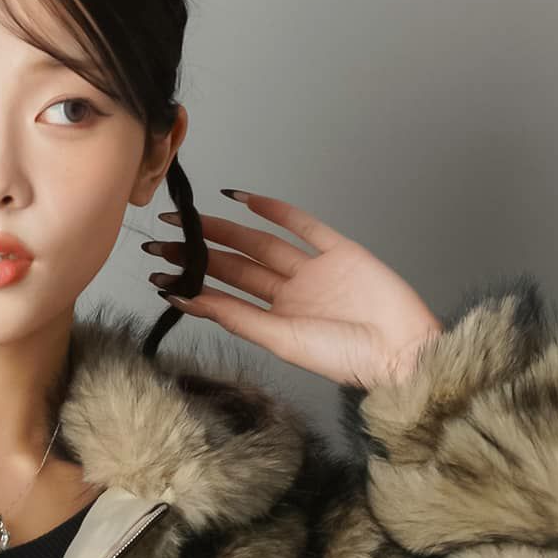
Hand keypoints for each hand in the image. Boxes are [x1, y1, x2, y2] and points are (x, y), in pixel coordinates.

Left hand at [144, 189, 443, 391]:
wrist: (400, 350)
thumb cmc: (346, 358)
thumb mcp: (282, 341)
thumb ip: (238, 317)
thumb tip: (192, 299)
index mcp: (277, 322)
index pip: (225, 296)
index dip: (192, 281)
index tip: (158, 270)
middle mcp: (291, 296)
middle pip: (237, 267)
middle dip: (199, 251)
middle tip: (161, 236)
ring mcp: (314, 271)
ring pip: (261, 244)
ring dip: (226, 229)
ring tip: (190, 217)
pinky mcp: (340, 250)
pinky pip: (302, 225)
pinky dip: (275, 209)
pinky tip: (243, 199)